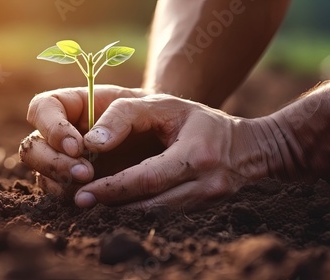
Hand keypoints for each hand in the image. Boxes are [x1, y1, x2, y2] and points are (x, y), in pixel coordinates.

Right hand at [19, 85, 151, 197]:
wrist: (174, 137)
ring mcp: (66, 161)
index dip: (51, 128)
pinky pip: (61, 195)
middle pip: (32, 148)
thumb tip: (92, 145)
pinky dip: (72, 199)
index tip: (78, 146)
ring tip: (92, 188)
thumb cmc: (157, 113)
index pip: (42, 109)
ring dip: (62, 184)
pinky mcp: (77, 184)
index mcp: (72, 105)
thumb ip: (121, 115)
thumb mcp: (146, 104)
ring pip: (42, 175)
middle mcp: (62, 134)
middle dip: (53, 163)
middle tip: (85, 173)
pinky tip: (95, 200)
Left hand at [20, 85, 267, 211]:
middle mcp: (206, 184)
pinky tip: (120, 207)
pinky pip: (166, 217)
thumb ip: (126, 115)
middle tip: (81, 203)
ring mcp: (209, 202)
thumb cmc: (198, 120)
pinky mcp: (206, 212)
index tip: (84, 192)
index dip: (113, 188)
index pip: (148, 178)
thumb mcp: (166, 104)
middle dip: (113, 204)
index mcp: (198, 155)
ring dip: (123, 212)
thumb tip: (93, 142)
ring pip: (157, 216)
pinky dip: (140, 213)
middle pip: (150, 204)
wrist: (248, 147)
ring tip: (95, 206)